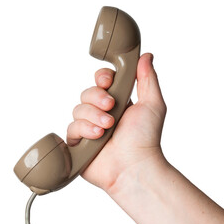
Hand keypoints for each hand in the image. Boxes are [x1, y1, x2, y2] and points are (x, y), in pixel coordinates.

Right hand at [67, 53, 166, 192]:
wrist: (135, 166)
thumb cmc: (146, 139)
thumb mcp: (152, 104)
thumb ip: (147, 79)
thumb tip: (146, 56)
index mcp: (116, 102)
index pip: (100, 81)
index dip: (101, 78)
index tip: (109, 81)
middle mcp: (100, 113)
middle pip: (87, 92)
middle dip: (98, 98)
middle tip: (111, 108)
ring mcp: (88, 128)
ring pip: (78, 109)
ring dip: (94, 116)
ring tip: (107, 128)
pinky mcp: (77, 142)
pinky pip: (72, 128)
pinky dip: (84, 130)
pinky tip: (97, 137)